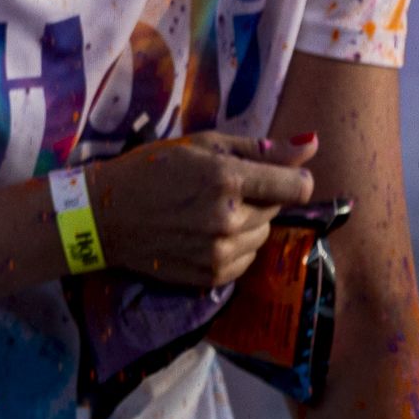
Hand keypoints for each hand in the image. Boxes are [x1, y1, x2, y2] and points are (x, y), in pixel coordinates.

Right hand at [87, 132, 316, 289]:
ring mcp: (221, 251)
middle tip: (218, 191)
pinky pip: (247, 259)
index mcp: (226, 179)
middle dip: (257, 198)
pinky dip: (234, 247)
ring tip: (209, 214)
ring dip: (247, 224)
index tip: (274, 177)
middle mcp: (229, 218)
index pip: (297, 187)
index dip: (292, 180)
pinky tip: (205, 235)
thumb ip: (259, 148)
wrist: (104, 216)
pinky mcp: (213, 275)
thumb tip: (313, 144)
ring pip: (263, 235)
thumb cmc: (150, 170)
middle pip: (276, 209)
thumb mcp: (199, 146)